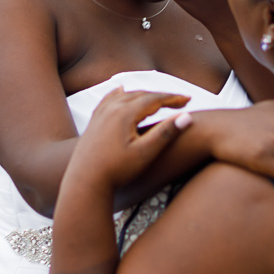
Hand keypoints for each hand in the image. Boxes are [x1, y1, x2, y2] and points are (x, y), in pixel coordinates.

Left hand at [66, 89, 193, 191]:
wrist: (84, 182)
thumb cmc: (117, 170)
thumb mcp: (145, 153)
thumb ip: (165, 133)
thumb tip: (187, 116)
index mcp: (125, 113)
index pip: (155, 99)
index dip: (173, 98)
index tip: (189, 99)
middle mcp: (112, 108)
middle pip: (141, 95)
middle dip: (162, 97)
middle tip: (180, 101)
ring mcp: (101, 114)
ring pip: (126, 96)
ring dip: (144, 95)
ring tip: (158, 99)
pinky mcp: (94, 122)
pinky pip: (109, 100)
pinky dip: (119, 94)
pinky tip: (120, 91)